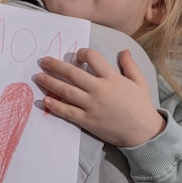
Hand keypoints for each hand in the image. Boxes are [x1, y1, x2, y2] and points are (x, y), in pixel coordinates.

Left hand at [34, 48, 165, 146]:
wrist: (143, 132)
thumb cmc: (142, 106)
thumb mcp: (140, 81)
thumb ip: (130, 65)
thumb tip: (124, 50)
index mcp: (112, 78)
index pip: (93, 58)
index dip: (82, 53)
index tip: (77, 55)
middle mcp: (100, 90)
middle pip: (73, 73)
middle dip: (56, 65)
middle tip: (43, 61)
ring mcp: (92, 106)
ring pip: (66, 91)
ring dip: (50, 83)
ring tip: (38, 77)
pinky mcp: (88, 121)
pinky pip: (68, 111)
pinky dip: (55, 106)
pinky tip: (44, 100)